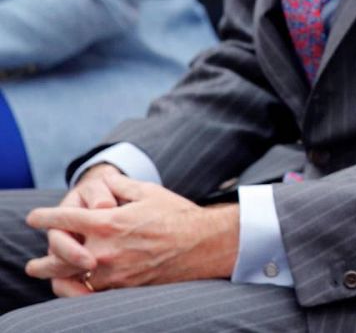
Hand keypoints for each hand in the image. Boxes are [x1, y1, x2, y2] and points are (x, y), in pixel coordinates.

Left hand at [25, 175, 238, 292]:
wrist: (204, 245)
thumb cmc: (177, 215)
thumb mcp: (148, 192)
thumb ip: (119, 185)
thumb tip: (103, 182)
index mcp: (109, 222)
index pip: (65, 219)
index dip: (44, 217)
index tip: (33, 217)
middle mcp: (106, 250)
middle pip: (58, 256)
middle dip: (43, 258)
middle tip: (33, 263)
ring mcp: (113, 272)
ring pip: (71, 277)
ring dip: (56, 276)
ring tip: (48, 276)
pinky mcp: (124, 287)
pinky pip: (92, 292)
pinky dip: (80, 288)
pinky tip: (77, 285)